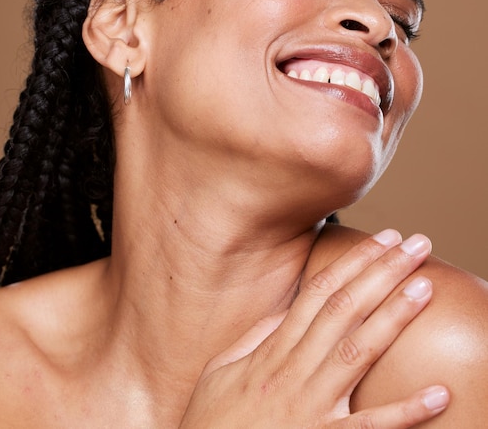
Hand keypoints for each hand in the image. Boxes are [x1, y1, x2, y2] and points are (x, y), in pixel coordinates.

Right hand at [179, 230, 449, 427]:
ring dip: (393, 317)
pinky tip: (437, 394)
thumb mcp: (222, 368)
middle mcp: (295, 370)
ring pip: (357, 351)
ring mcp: (311, 406)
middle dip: (381, 273)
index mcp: (273, 349)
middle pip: (344, 310)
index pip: (319, 293)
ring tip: (424, 288)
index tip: (381, 241)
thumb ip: (257, 337)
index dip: (353, 263)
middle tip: (413, 244)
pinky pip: (369, 427)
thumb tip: (288, 309)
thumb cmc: (213, 420)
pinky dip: (404, 412)